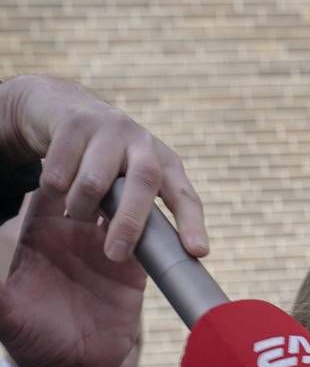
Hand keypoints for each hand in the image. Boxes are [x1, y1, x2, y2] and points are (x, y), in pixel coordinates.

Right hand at [0, 75, 206, 261]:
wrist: (60, 107)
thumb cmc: (104, 158)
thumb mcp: (130, 178)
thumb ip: (139, 208)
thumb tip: (141, 259)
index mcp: (164, 162)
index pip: (185, 195)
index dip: (192, 224)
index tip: (198, 251)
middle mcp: (143, 142)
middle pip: (144, 184)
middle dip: (130, 224)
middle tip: (115, 255)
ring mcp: (110, 128)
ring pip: (93, 184)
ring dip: (80, 208)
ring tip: (76, 212)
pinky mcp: (74, 123)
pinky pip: (59, 173)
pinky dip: (54, 190)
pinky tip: (56, 188)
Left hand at [0, 185, 144, 366]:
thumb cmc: (28, 340)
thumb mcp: (2, 308)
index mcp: (39, 235)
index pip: (47, 188)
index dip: (59, 172)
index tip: (70, 165)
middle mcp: (73, 237)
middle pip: (89, 191)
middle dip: (100, 178)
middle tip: (112, 172)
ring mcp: (105, 251)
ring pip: (121, 210)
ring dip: (130, 200)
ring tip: (136, 193)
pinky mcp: (133, 272)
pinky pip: (148, 242)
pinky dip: (155, 232)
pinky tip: (159, 223)